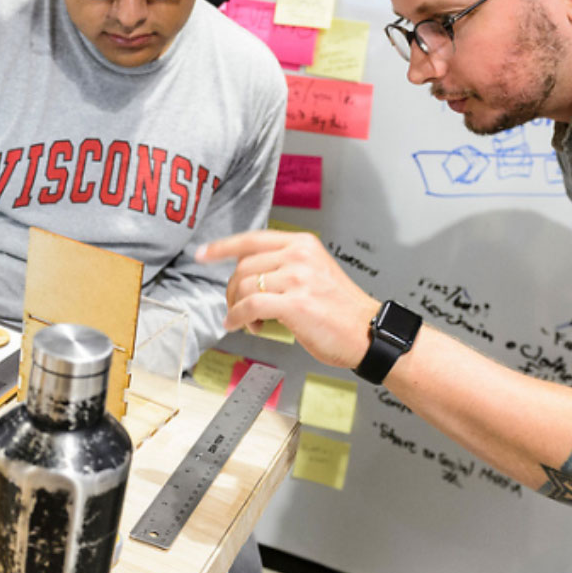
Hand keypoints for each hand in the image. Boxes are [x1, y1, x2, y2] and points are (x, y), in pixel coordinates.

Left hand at [196, 230, 378, 369]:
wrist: (368, 333)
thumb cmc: (341, 310)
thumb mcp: (314, 272)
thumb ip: (283, 266)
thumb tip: (245, 275)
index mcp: (302, 244)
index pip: (252, 239)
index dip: (222, 247)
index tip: (202, 254)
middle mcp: (299, 256)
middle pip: (243, 266)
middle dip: (233, 291)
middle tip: (239, 310)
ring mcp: (298, 278)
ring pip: (244, 287)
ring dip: (239, 309)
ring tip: (252, 323)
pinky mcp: (295, 304)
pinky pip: (250, 307)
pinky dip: (238, 318)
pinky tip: (242, 326)